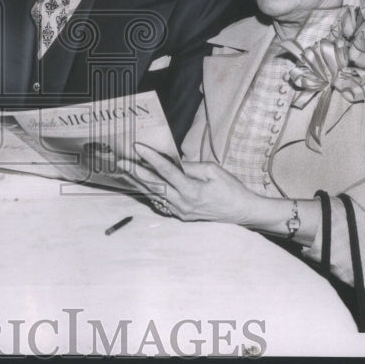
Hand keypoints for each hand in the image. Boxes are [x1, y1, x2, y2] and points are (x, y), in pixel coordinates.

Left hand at [119, 143, 261, 224]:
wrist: (242, 212)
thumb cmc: (230, 189)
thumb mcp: (213, 171)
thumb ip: (190, 166)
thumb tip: (172, 161)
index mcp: (192, 191)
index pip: (166, 172)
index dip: (151, 158)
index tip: (138, 147)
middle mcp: (183, 204)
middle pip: (154, 186)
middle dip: (136, 172)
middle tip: (121, 161)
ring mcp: (181, 212)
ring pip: (154, 196)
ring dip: (139, 183)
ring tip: (125, 171)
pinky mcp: (182, 216)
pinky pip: (161, 204)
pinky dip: (150, 193)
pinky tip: (140, 186)